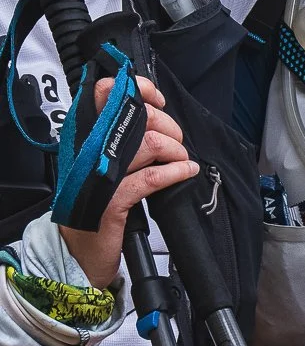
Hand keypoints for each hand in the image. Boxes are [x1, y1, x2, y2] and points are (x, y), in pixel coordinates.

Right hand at [59, 77, 198, 288]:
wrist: (77, 255)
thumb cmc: (94, 208)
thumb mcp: (104, 167)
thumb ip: (123, 141)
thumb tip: (157, 120)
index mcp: (84, 137)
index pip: (106, 94)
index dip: (138, 91)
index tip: (158, 101)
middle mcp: (87, 150)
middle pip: (138, 117)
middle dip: (168, 127)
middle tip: (176, 143)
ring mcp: (98, 174)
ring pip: (150, 144)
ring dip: (175, 151)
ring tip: (180, 161)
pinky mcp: (111, 201)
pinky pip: (152, 177)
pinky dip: (176, 172)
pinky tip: (185, 172)